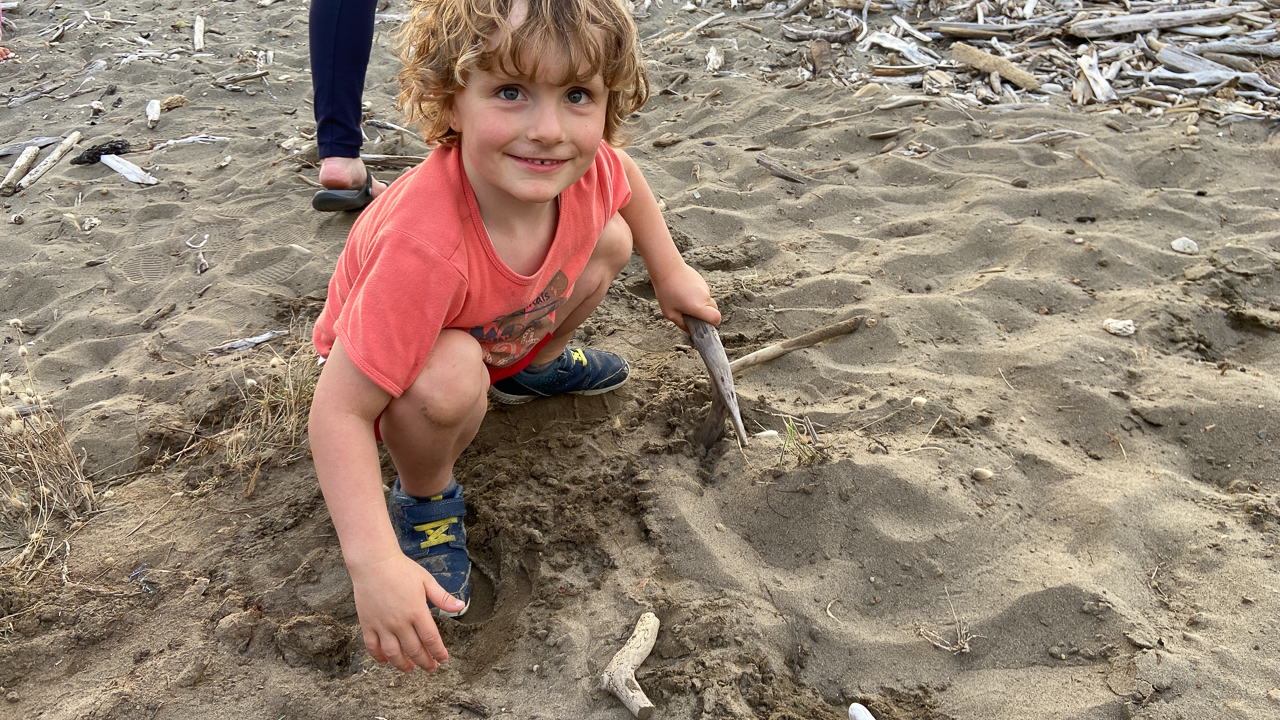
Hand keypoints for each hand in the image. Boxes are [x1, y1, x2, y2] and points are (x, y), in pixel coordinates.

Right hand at [347, 552, 465, 671]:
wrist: (373, 562)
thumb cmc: (401, 569)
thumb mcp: (426, 581)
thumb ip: (443, 598)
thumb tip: (461, 607)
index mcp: (417, 612)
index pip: (431, 639)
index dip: (438, 652)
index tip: (443, 659)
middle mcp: (400, 622)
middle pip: (414, 650)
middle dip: (424, 662)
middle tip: (431, 668)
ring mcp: (382, 625)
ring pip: (393, 653)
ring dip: (402, 664)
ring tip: (409, 670)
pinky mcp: (367, 624)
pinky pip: (372, 646)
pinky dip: (378, 657)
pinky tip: (385, 661)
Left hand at [650, 260, 720, 332]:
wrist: (667, 269)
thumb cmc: (666, 291)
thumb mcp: (670, 313)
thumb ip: (682, 324)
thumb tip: (690, 332)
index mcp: (698, 307)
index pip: (716, 318)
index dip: (714, 323)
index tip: (706, 324)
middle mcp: (704, 298)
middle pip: (715, 310)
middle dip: (707, 314)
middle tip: (693, 314)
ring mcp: (705, 288)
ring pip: (708, 300)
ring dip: (701, 304)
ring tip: (684, 300)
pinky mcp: (702, 281)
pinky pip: (704, 292)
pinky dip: (698, 295)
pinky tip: (685, 292)